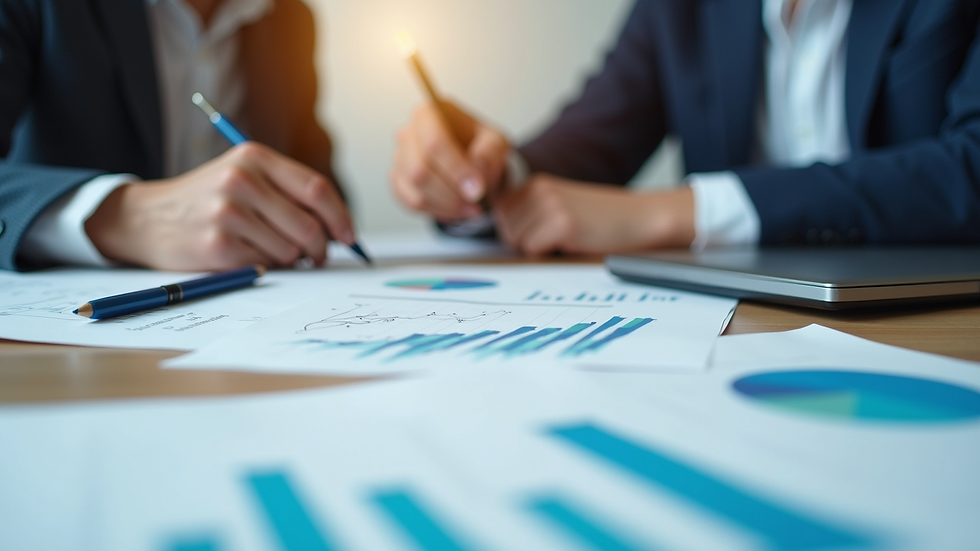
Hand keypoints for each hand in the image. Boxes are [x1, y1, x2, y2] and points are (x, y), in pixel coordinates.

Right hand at [85, 143, 353, 270]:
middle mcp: (242, 180)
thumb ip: (288, 192)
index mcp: (255, 157)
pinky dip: (265, 267)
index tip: (349, 237)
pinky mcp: (218, 246)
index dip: (341, 217)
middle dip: (321, 249)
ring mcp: (228, 213)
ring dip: (291, 260)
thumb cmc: (208, 199)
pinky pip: (265, 265)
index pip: (317, 190)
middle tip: (318, 258)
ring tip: (270, 250)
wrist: (146, 217)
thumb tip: (339, 228)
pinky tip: (246, 256)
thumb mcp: (244, 175)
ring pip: (291, 250)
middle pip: (309, 226)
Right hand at [391, 101, 510, 221]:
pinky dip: (437, 211)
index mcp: (431, 113)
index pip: (434, 143)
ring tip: (471, 208)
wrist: (472, 160)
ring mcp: (400, 158)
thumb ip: (490, 152)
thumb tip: (477, 167)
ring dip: (447, 206)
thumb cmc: (479, 146)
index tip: (478, 190)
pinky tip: (455, 208)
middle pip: (421, 171)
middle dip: (452, 194)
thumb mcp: (496, 142)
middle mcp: (409, 133)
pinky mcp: (398, 180)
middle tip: (477, 204)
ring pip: (416, 192)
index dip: (456, 170)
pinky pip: (411, 203)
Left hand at [493, 174, 695, 255]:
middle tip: (559, 237)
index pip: (500, 215)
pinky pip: (533, 251)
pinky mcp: (561, 223)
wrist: (640, 217)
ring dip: (540, 248)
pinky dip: (551, 254)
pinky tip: (574, 241)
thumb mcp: (559, 205)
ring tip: (568, 237)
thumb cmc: (600, 219)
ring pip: (517, 242)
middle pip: (505, 230)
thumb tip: (499, 232)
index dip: (519, 230)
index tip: (543, 230)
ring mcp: (549, 204)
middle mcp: (538, 189)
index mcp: (535, 183)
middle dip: (527, 241)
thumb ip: (528, 212)